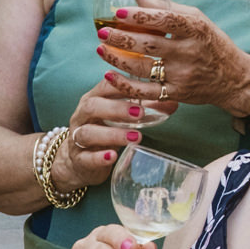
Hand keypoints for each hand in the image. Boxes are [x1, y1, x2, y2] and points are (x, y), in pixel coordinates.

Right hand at [49, 78, 171, 193]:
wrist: (79, 163)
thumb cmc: (104, 131)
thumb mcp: (121, 119)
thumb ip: (145, 109)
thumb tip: (172, 103)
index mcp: (93, 100)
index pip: (104, 86)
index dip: (122, 85)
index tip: (143, 87)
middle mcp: (82, 116)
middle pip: (92, 106)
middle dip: (116, 109)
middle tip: (139, 113)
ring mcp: (76, 138)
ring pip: (88, 133)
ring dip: (113, 134)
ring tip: (136, 137)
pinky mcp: (79, 160)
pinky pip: (86, 158)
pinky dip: (100, 157)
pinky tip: (113, 156)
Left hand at [99, 2, 249, 113]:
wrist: (234, 79)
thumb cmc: (213, 44)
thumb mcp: (199, 21)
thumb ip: (168, 8)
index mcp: (196, 29)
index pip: (165, 19)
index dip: (139, 15)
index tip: (118, 12)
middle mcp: (190, 52)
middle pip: (149, 44)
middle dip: (121, 37)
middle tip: (102, 32)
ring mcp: (183, 75)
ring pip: (142, 67)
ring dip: (117, 58)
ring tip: (101, 49)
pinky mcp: (177, 93)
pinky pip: (145, 91)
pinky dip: (124, 84)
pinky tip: (109, 74)